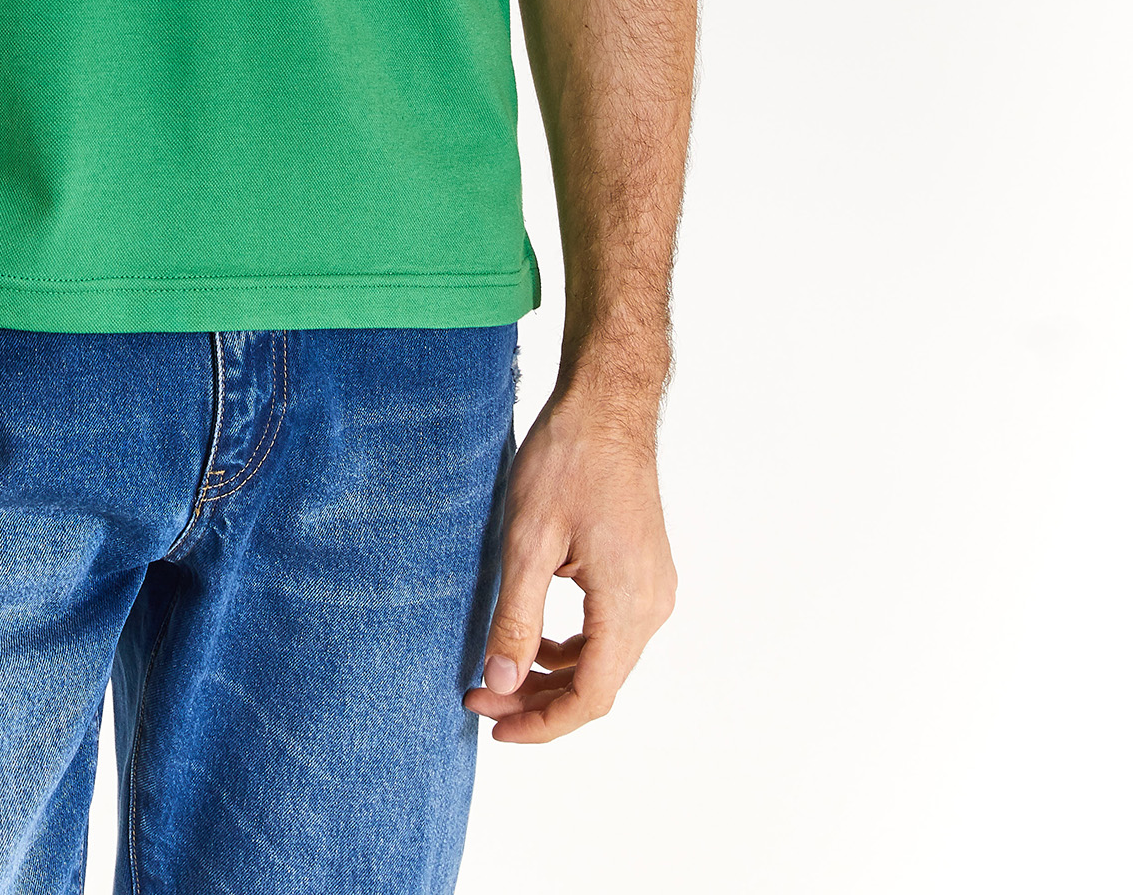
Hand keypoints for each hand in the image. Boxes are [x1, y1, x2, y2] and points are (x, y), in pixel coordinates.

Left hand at [462, 390, 675, 742]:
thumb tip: (502, 682)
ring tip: (498, 671)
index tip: (494, 728)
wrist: (608, 404)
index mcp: (628, 603)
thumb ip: (517, 617)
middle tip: (480, 696)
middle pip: (598, 683)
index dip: (541, 724)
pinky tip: (533, 636)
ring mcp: (652, 587)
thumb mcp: (528, 539)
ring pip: (604, 660)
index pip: (590, 697)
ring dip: (553, 674)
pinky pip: (610, 630)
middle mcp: (652, 604)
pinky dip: (571, 645)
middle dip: (537, 699)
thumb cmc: (568, 459)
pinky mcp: (643, 571)